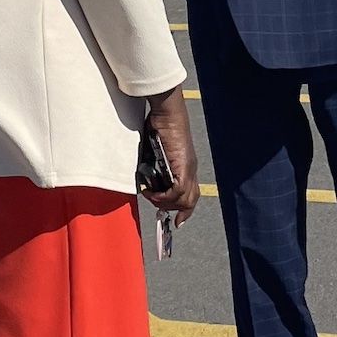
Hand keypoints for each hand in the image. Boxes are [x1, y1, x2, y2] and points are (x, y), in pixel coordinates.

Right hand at [142, 86, 200, 223]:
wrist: (167, 113)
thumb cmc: (160, 126)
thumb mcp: (156, 151)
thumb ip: (154, 165)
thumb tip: (145, 179)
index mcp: (186, 167)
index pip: (192, 195)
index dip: (185, 210)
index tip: (178, 222)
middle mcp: (191, 170)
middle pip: (189, 201)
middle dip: (170, 207)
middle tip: (153, 200)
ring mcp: (189, 169)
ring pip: (183, 199)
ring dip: (164, 202)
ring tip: (150, 194)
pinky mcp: (184, 168)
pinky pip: (176, 192)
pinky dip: (163, 195)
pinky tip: (151, 191)